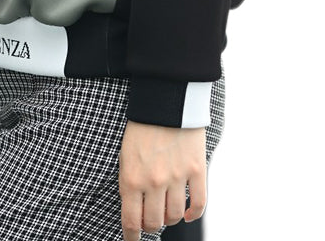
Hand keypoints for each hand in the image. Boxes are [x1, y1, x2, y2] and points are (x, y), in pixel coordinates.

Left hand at [119, 119, 206, 237]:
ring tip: (165, 212)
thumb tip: (135, 209)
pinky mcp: (197, 169)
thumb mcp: (125, 154)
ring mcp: (177, 177)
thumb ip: (129, 182)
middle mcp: (154, 182)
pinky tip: (186, 214)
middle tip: (149, 222)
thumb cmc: (141, 125)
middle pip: (154, 223)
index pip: (131, 221)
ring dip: (169, 219)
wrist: (164, 98)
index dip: (131, 237)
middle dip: (150, 226)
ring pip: (174, 216)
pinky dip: (193, 214)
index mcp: (131, 178)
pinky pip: (198, 203)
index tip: (132, 240)